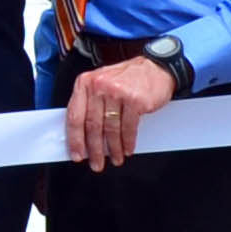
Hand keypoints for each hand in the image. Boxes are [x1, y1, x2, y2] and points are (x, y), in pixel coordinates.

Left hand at [64, 52, 175, 169]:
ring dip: (113, 148)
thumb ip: (90, 103)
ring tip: (115, 158)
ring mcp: (117, 93)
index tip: (77, 154)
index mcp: (86, 83)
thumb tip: (82, 135)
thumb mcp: (101, 83)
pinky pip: (128, 128)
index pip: (74, 116)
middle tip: (96, 163)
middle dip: (94, 150)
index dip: (75, 139)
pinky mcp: (135, 100)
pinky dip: (127, 142)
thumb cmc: (128, 77)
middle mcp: (99, 86)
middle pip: (92, 126)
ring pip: (110, 129)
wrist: (156, 67)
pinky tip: (127, 149)